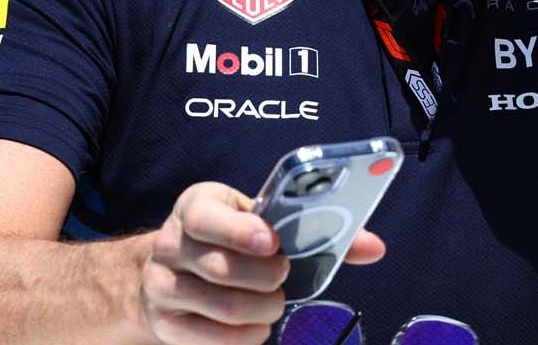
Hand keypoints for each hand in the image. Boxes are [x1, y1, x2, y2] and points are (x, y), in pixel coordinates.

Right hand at [138, 181, 385, 343]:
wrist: (170, 270)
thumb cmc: (227, 239)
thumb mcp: (258, 221)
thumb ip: (313, 229)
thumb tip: (375, 248)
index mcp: (195, 206)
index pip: (204, 217)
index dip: (241, 232)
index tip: (274, 243)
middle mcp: (170, 244)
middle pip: (222, 269)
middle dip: (268, 278)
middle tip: (283, 277)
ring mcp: (162, 287)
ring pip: (224, 307)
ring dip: (263, 309)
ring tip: (273, 301)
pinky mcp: (166, 325)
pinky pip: (216, 338)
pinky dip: (248, 335)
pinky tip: (256, 324)